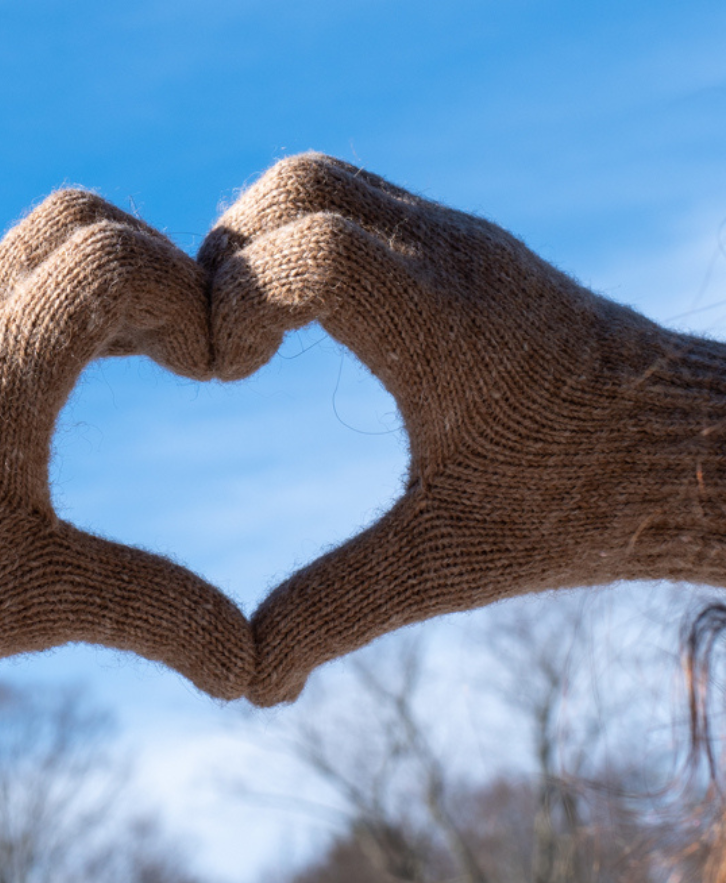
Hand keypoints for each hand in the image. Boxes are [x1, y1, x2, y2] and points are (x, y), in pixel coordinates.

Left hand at [0, 192, 253, 858]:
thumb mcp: (45, 606)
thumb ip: (161, 618)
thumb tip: (246, 669)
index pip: (111, 258)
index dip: (189, 298)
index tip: (215, 373)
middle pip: (74, 221)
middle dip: (154, 268)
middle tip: (190, 354)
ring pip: (31, 256)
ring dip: (105, 291)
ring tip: (155, 363)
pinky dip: (58, 318)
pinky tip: (79, 386)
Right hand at [201, 153, 725, 705]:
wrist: (692, 447)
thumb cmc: (582, 506)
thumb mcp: (446, 564)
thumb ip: (335, 612)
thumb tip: (249, 681)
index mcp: (449, 332)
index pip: (310, 249)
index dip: (234, 302)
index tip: (228, 379)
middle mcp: (452, 258)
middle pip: (296, 184)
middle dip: (226, 257)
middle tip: (226, 353)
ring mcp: (457, 239)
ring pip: (318, 179)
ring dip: (257, 244)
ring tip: (249, 340)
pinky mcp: (459, 245)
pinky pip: (351, 203)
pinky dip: (296, 243)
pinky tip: (297, 326)